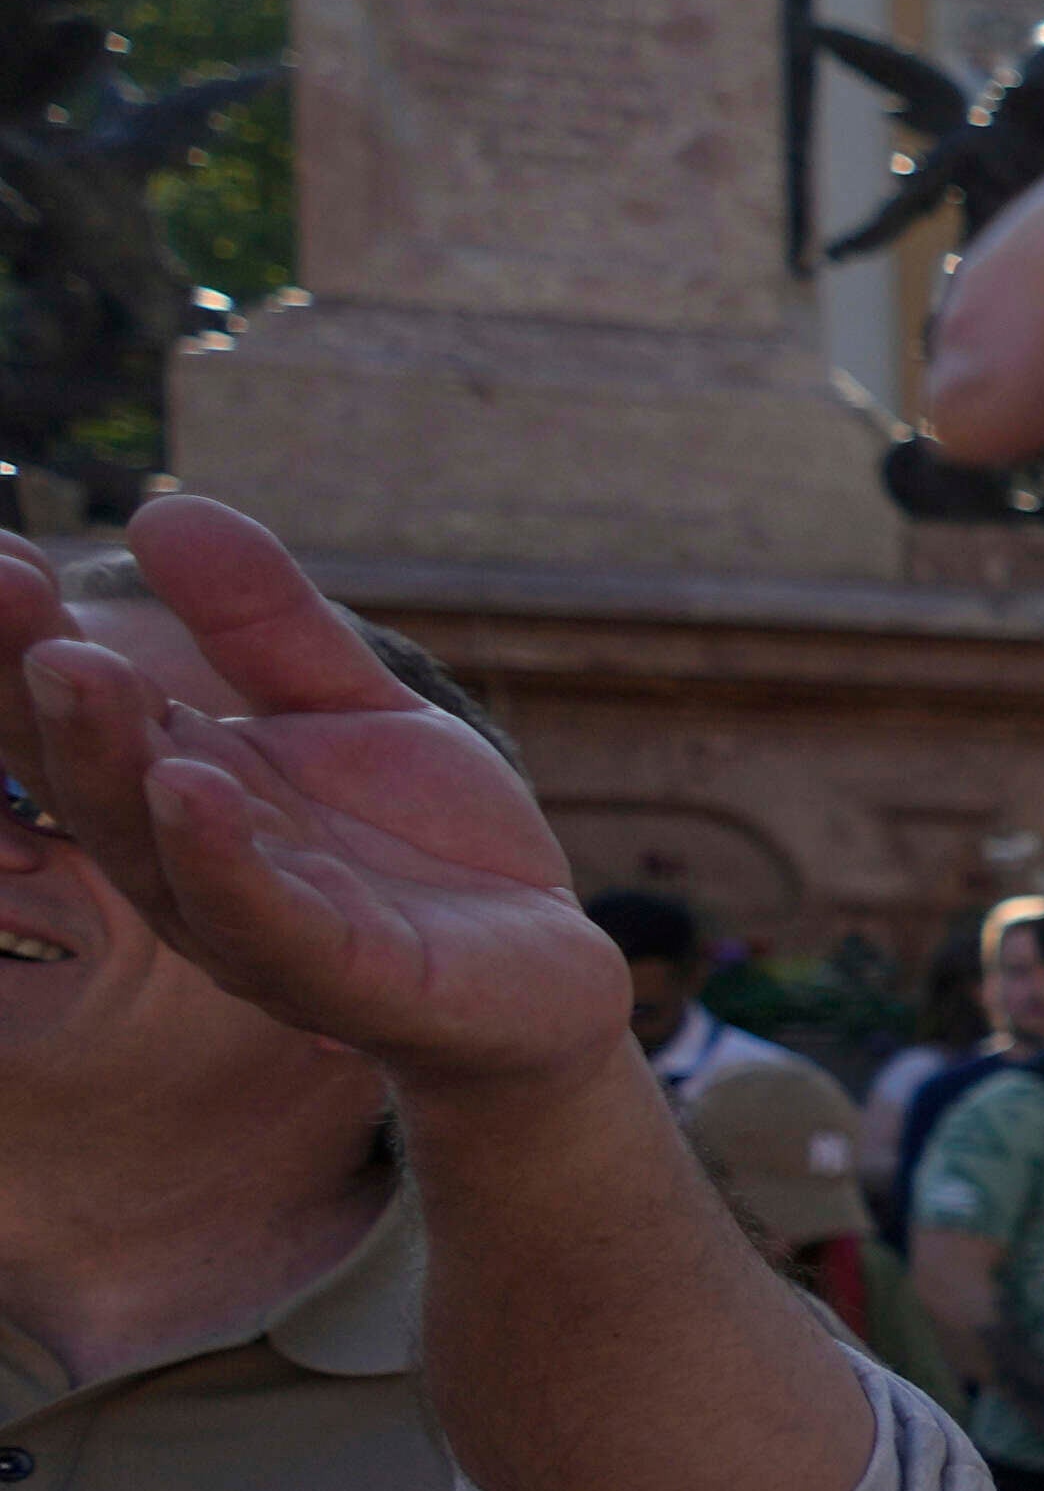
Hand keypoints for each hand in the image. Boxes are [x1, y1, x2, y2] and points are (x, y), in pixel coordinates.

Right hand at [0, 501, 646, 1084]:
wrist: (542, 970)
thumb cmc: (424, 842)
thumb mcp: (354, 706)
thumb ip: (265, 622)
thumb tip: (158, 511)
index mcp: (178, 786)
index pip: (79, 710)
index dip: (22, 638)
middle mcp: (187, 862)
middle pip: (89, 772)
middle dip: (36, 682)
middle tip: (2, 580)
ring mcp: (256, 928)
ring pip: (155, 846)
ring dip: (108, 756)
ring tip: (77, 664)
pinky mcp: (347, 979)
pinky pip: (267, 922)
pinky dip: (220, 860)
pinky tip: (194, 789)